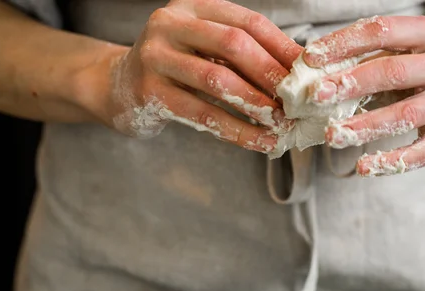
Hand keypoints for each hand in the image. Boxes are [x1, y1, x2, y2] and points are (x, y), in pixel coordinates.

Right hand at [95, 0, 300, 153]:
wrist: (117, 88)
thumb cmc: (173, 69)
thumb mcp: (202, 50)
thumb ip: (238, 54)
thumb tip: (294, 72)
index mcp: (192, 8)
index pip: (247, 22)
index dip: (280, 46)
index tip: (307, 70)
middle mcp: (170, 25)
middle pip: (233, 45)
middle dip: (270, 74)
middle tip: (297, 99)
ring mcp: (156, 58)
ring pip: (217, 81)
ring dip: (256, 104)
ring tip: (282, 123)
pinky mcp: (149, 93)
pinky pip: (202, 114)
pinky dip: (236, 131)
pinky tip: (258, 142)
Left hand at [303, 15, 424, 175]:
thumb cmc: (423, 65)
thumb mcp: (404, 50)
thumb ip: (367, 57)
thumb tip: (313, 71)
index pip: (383, 31)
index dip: (344, 42)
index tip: (310, 57)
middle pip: (394, 72)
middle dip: (351, 84)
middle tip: (316, 96)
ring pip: (406, 113)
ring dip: (365, 126)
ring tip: (333, 135)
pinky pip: (424, 152)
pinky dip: (393, 161)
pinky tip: (364, 166)